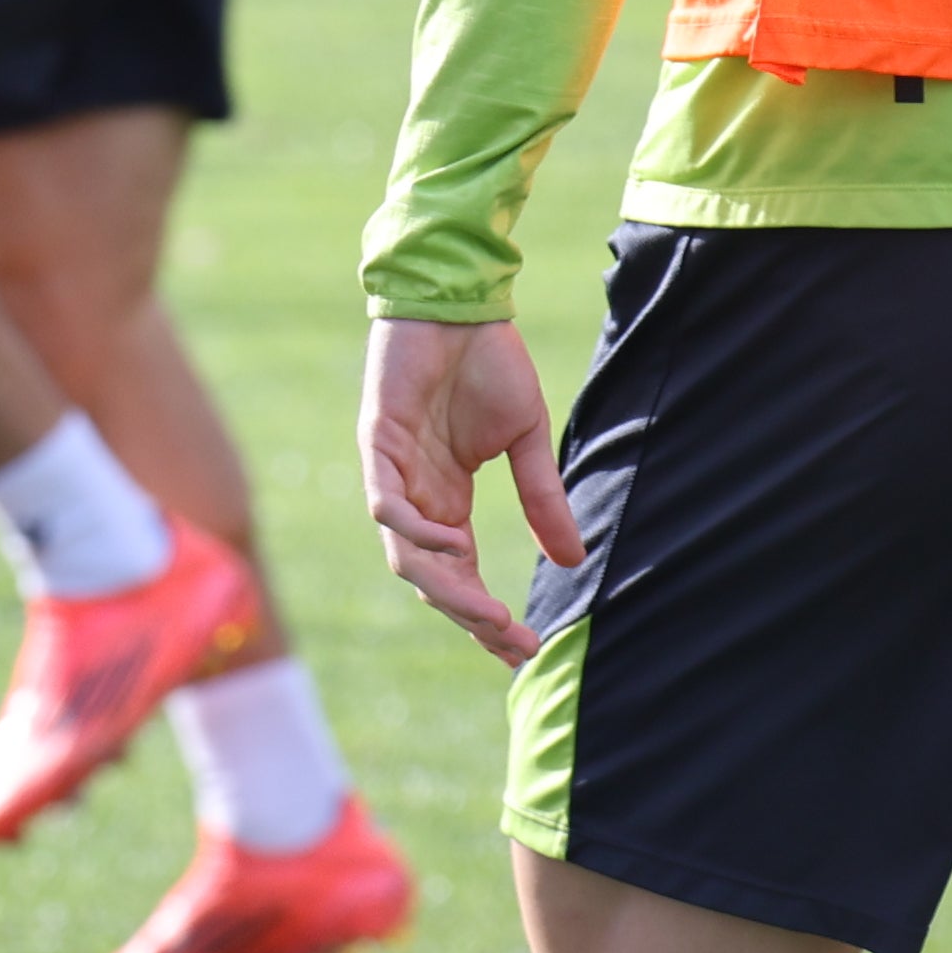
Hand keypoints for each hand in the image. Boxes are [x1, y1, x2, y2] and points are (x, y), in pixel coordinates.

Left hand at [364, 311, 579, 664]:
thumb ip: (540, 499)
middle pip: (428, 577)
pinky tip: (453, 546)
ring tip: (487, 613)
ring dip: (445, 587)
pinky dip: (414, 530)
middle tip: (513, 642)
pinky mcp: (378, 440)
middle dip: (469, 616)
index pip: (457, 575)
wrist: (460, 305)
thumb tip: (573, 561)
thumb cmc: (487, 367)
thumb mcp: (526, 441)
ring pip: (404, 551)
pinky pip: (386, 500)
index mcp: (444, 500)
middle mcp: (415, 494)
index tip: (524, 647)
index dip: (484, 614)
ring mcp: (392, 470)